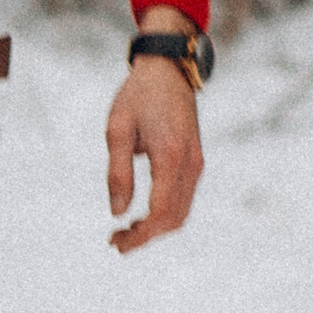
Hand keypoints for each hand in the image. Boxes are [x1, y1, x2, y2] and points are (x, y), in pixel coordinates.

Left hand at [105, 31, 202, 254]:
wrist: (168, 69)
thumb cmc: (138, 95)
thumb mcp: (117, 130)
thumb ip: (118, 173)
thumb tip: (118, 213)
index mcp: (171, 156)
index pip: (160, 212)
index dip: (139, 236)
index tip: (115, 243)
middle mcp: (190, 164)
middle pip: (174, 219)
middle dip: (146, 237)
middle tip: (116, 242)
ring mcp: (197, 163)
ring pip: (182, 213)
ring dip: (155, 229)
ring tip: (125, 232)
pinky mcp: (196, 161)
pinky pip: (184, 199)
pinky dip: (164, 215)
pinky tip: (141, 215)